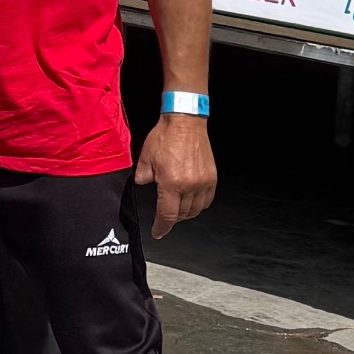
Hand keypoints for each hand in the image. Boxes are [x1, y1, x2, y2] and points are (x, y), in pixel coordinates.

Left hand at [134, 114, 215, 238]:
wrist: (185, 121)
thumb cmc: (165, 136)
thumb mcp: (146, 157)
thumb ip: (142, 175)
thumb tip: (142, 184)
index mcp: (171, 183)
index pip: (167, 215)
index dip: (161, 227)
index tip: (158, 232)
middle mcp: (189, 185)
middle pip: (181, 214)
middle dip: (171, 218)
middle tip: (164, 215)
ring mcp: (203, 182)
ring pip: (195, 209)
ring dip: (185, 213)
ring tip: (177, 207)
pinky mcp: (212, 177)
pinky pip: (207, 200)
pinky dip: (199, 204)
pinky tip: (191, 200)